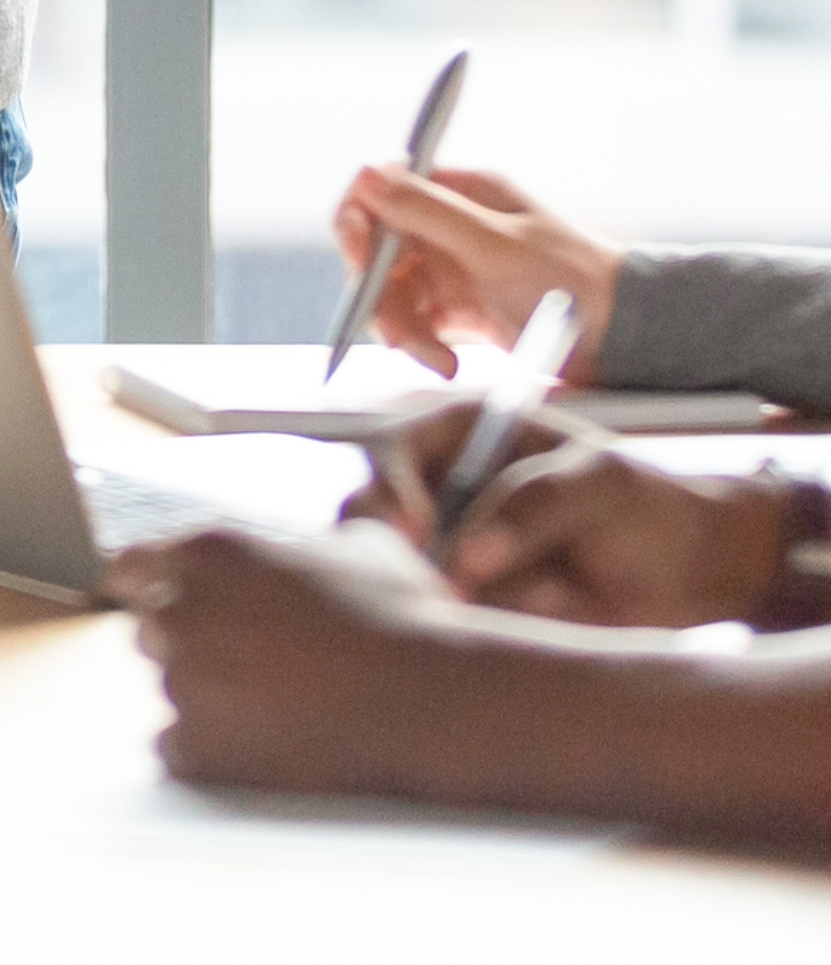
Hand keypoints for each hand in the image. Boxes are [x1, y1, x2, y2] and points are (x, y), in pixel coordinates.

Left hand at [119, 522, 494, 803]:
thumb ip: (315, 538)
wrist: (437, 700)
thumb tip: (330, 538)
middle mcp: (181, 610)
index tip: (164, 607)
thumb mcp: (361, 546)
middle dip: (191, 648)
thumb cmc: (407, 620)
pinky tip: (261, 746)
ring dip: (207, 700)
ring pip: (170, 692)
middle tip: (253, 668)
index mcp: (206, 553)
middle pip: (151, 633)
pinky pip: (177, 749)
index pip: (132, 567)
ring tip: (276, 708)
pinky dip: (210, 753)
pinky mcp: (199, 746)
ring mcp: (184, 681)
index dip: (151, 589)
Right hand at [330, 161, 618, 377]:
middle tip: (395, 331)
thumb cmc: (576, 284)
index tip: (360, 258)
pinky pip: (416, 321)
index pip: (382, 189)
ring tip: (433, 358)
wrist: (628, 343)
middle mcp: (450, 225)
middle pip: (379, 248)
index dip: (360, 221)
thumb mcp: (496, 246)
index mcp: (460, 192)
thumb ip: (428, 211)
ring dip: (400, 326)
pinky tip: (445, 362)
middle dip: (379, 292)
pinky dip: (421, 344)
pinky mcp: (461, 309)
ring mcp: (454, 268)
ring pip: (392, 290)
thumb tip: (366, 175)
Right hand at [408, 438, 794, 629]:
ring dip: (445, 599)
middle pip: (371, 515)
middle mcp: (438, 492)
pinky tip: (532, 623)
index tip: (410, 530)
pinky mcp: (472, 605)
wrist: (693, 573)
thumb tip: (468, 553)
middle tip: (438, 586)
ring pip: (406, 576)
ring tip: (524, 605)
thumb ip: (534, 503)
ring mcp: (451, 552)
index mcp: (458, 434)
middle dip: (388, 551)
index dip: (387, 488)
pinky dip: (479, 630)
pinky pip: (452, 622)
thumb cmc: (644, 504)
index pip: (390, 449)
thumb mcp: (601, 483)